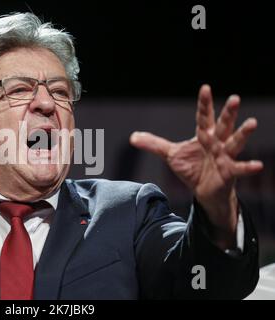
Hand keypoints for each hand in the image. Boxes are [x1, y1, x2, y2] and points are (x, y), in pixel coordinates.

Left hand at [129, 84, 262, 247]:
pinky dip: (248, 167)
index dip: (204, 103)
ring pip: (235, 142)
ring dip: (243, 133)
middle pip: (223, 125)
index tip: (205, 88)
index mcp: (204, 135)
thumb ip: (154, 144)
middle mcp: (217, 142)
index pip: (203, 116)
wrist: (203, 191)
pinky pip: (240, 168)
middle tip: (234, 98)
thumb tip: (132, 137)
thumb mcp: (171, 155)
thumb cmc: (192, 168)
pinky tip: (258, 165)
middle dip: (228, 113)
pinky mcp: (229, 172)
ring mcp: (225, 156)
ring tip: (252, 122)